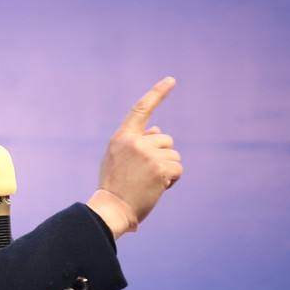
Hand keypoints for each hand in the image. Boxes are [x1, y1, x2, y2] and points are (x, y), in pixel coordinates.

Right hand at [88, 77, 181, 236]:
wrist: (111, 209)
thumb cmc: (115, 186)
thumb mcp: (117, 158)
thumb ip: (135, 142)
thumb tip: (160, 130)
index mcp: (122, 137)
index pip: (141, 108)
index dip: (158, 93)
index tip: (171, 80)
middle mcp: (135, 141)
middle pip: (166, 139)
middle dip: (162, 155)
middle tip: (146, 174)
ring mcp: (148, 154)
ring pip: (173, 155)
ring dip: (167, 169)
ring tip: (149, 183)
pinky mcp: (160, 167)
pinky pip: (178, 169)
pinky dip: (172, 180)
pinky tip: (157, 188)